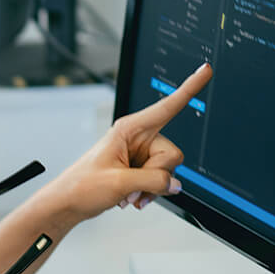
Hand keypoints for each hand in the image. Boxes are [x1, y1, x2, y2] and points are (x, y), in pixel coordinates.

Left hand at [45, 62, 211, 221]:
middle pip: (172, 154)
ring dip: (150, 189)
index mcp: (129, 129)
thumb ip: (153, 182)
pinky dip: (148, 193)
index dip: (189, 88)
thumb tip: (175, 183)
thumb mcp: (118, 183)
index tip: (206, 70)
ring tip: (126, 194)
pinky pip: (160, 181)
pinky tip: (130, 198)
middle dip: (156, 176)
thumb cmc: (81, 186)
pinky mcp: (140, 170)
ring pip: (167, 171)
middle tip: (131, 186)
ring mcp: (140, 155)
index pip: (167, 106)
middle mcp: (137, 138)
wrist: (68, 204)